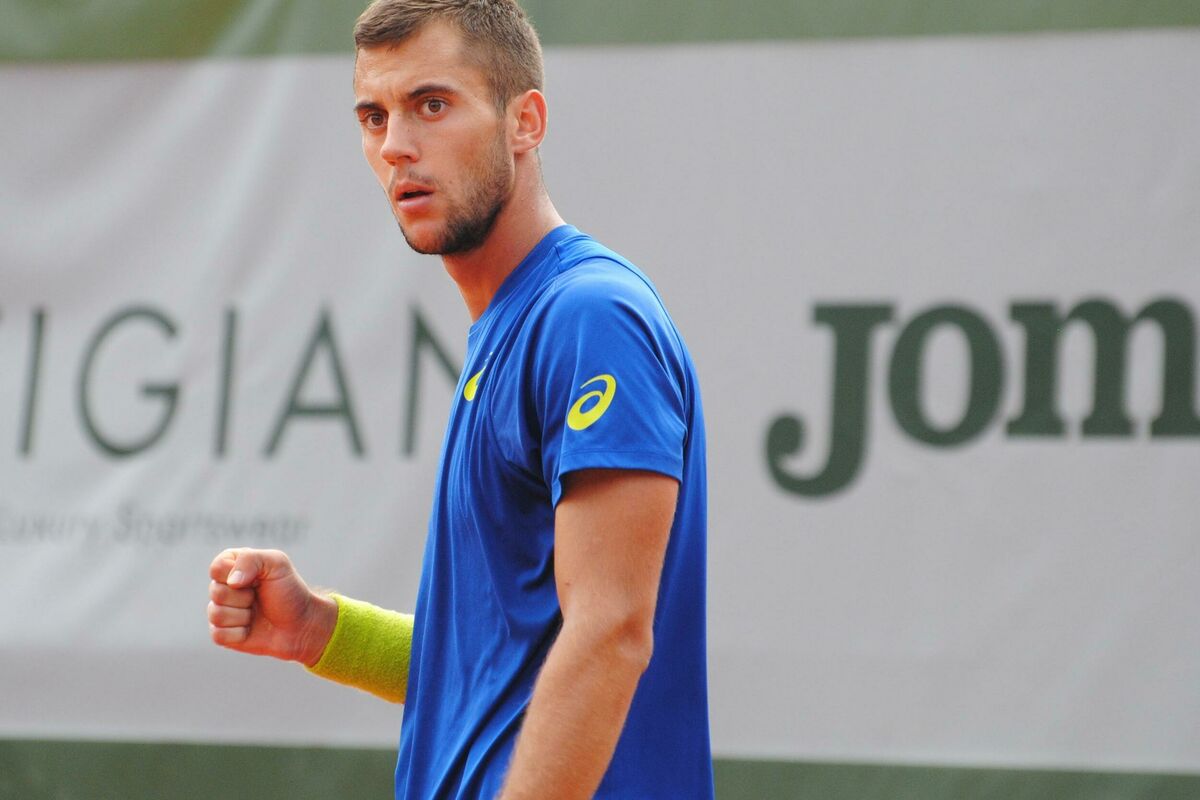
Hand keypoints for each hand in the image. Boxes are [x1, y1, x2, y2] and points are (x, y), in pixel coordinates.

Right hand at [207, 548, 337, 666]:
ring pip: (216, 614)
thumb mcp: (277, 564)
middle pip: (216, 592)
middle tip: (260, 597)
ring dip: (243, 616)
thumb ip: (250, 560)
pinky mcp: (223, 634)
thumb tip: (231, 581)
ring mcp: (222, 611)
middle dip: (244, 597)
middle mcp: (224, 587)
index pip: (216, 567)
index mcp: (233, 566)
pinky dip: (239, 634)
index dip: (236, 575)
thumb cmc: (290, 591)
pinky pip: (218, 635)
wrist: (302, 625)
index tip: (258, 579)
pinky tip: (251, 629)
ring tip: (257, 613)